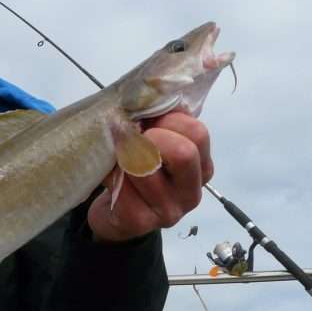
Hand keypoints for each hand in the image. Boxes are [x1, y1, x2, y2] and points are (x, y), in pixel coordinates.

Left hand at [88, 111, 212, 242]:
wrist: (114, 212)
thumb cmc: (136, 167)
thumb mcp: (154, 140)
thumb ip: (161, 119)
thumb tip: (152, 87)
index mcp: (202, 167)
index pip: (197, 133)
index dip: (167, 118)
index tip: (147, 119)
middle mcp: (192, 192)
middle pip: (184, 152)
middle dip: (151, 137)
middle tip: (133, 137)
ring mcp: (169, 211)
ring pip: (147, 168)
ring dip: (125, 155)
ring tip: (118, 157)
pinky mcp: (141, 222)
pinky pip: (124, 189)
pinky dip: (111, 175)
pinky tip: (110, 177)